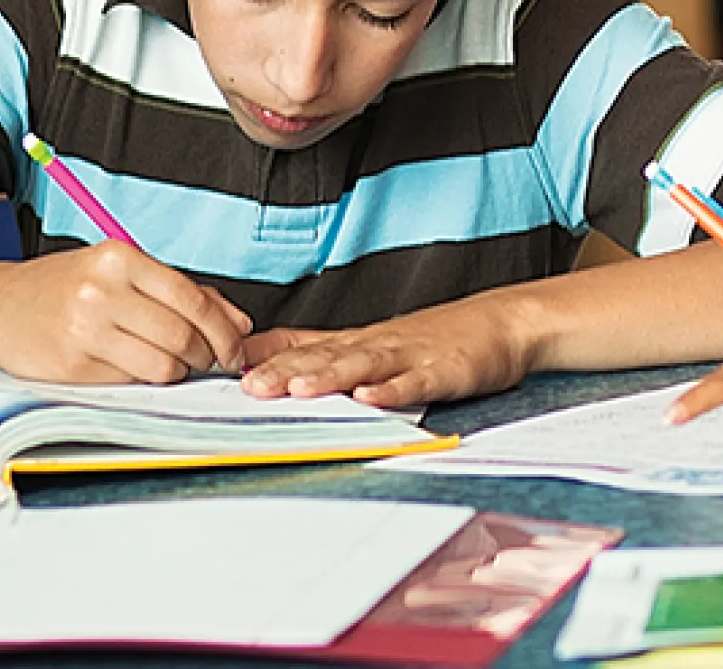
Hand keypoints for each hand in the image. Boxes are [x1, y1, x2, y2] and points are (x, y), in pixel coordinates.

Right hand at [0, 243, 251, 383]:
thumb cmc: (66, 286)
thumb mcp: (121, 271)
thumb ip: (180, 291)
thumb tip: (239, 323)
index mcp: (121, 257)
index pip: (193, 299)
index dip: (224, 330)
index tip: (235, 347)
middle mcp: (103, 289)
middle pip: (183, 335)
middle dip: (206, 355)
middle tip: (208, 360)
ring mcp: (84, 329)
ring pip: (162, 365)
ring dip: (177, 371)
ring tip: (171, 363)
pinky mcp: (71, 365)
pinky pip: (130, 381)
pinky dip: (143, 379)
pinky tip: (134, 366)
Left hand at [240, 293, 535, 407]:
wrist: (499, 323)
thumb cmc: (433, 339)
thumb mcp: (375, 345)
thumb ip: (327, 354)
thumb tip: (269, 364)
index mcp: (358, 342)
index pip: (303, 344)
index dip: (265, 356)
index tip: (223, 365)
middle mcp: (376, 344)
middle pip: (324, 356)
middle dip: (285, 371)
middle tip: (248, 388)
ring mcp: (410, 355)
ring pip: (363, 365)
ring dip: (329, 377)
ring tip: (298, 388)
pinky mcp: (443, 371)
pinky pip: (416, 382)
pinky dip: (393, 391)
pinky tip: (371, 399)